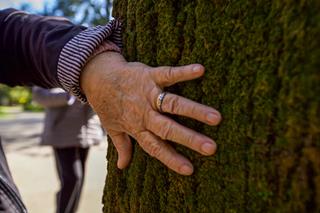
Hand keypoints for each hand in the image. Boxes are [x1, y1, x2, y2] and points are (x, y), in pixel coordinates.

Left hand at [81, 52, 220, 174]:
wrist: (98, 77)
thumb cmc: (107, 104)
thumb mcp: (112, 127)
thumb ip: (121, 146)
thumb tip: (122, 167)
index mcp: (137, 127)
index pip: (155, 147)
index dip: (171, 159)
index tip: (190, 170)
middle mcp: (144, 113)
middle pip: (168, 128)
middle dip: (189, 139)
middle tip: (211, 148)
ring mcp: (148, 94)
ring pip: (172, 104)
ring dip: (194, 110)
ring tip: (216, 117)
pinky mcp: (150, 75)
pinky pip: (168, 74)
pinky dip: (183, 72)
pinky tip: (201, 70)